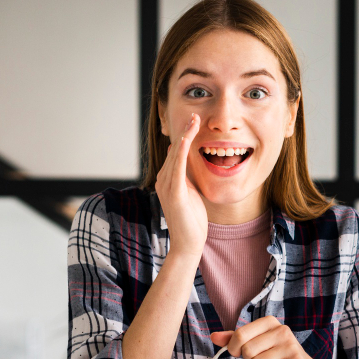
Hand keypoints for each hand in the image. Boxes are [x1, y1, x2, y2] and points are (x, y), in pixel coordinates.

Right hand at [154, 113, 207, 258]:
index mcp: (168, 179)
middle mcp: (164, 179)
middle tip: (195, 114)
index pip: (177, 153)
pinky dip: (182, 151)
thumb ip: (190, 178)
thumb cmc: (192, 221)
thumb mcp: (192, 193)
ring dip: (185, 136)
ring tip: (194, 120)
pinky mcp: (173, 193)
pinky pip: (177, 167)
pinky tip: (187, 138)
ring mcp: (166, 185)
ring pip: (176, 155)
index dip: (185, 136)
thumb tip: (194, 165)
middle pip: (175, 150)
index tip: (195, 121)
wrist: (188, 244)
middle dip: (185, 131)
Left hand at [210, 317, 320, 358]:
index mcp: (269, 321)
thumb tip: (213, 336)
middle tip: (259, 358)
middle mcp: (282, 330)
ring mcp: (290, 346)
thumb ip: (233, 338)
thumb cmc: (273, 352)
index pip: (240, 334)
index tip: (237, 352)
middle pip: (248, 350)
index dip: (233, 347)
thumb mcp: (254, 341)